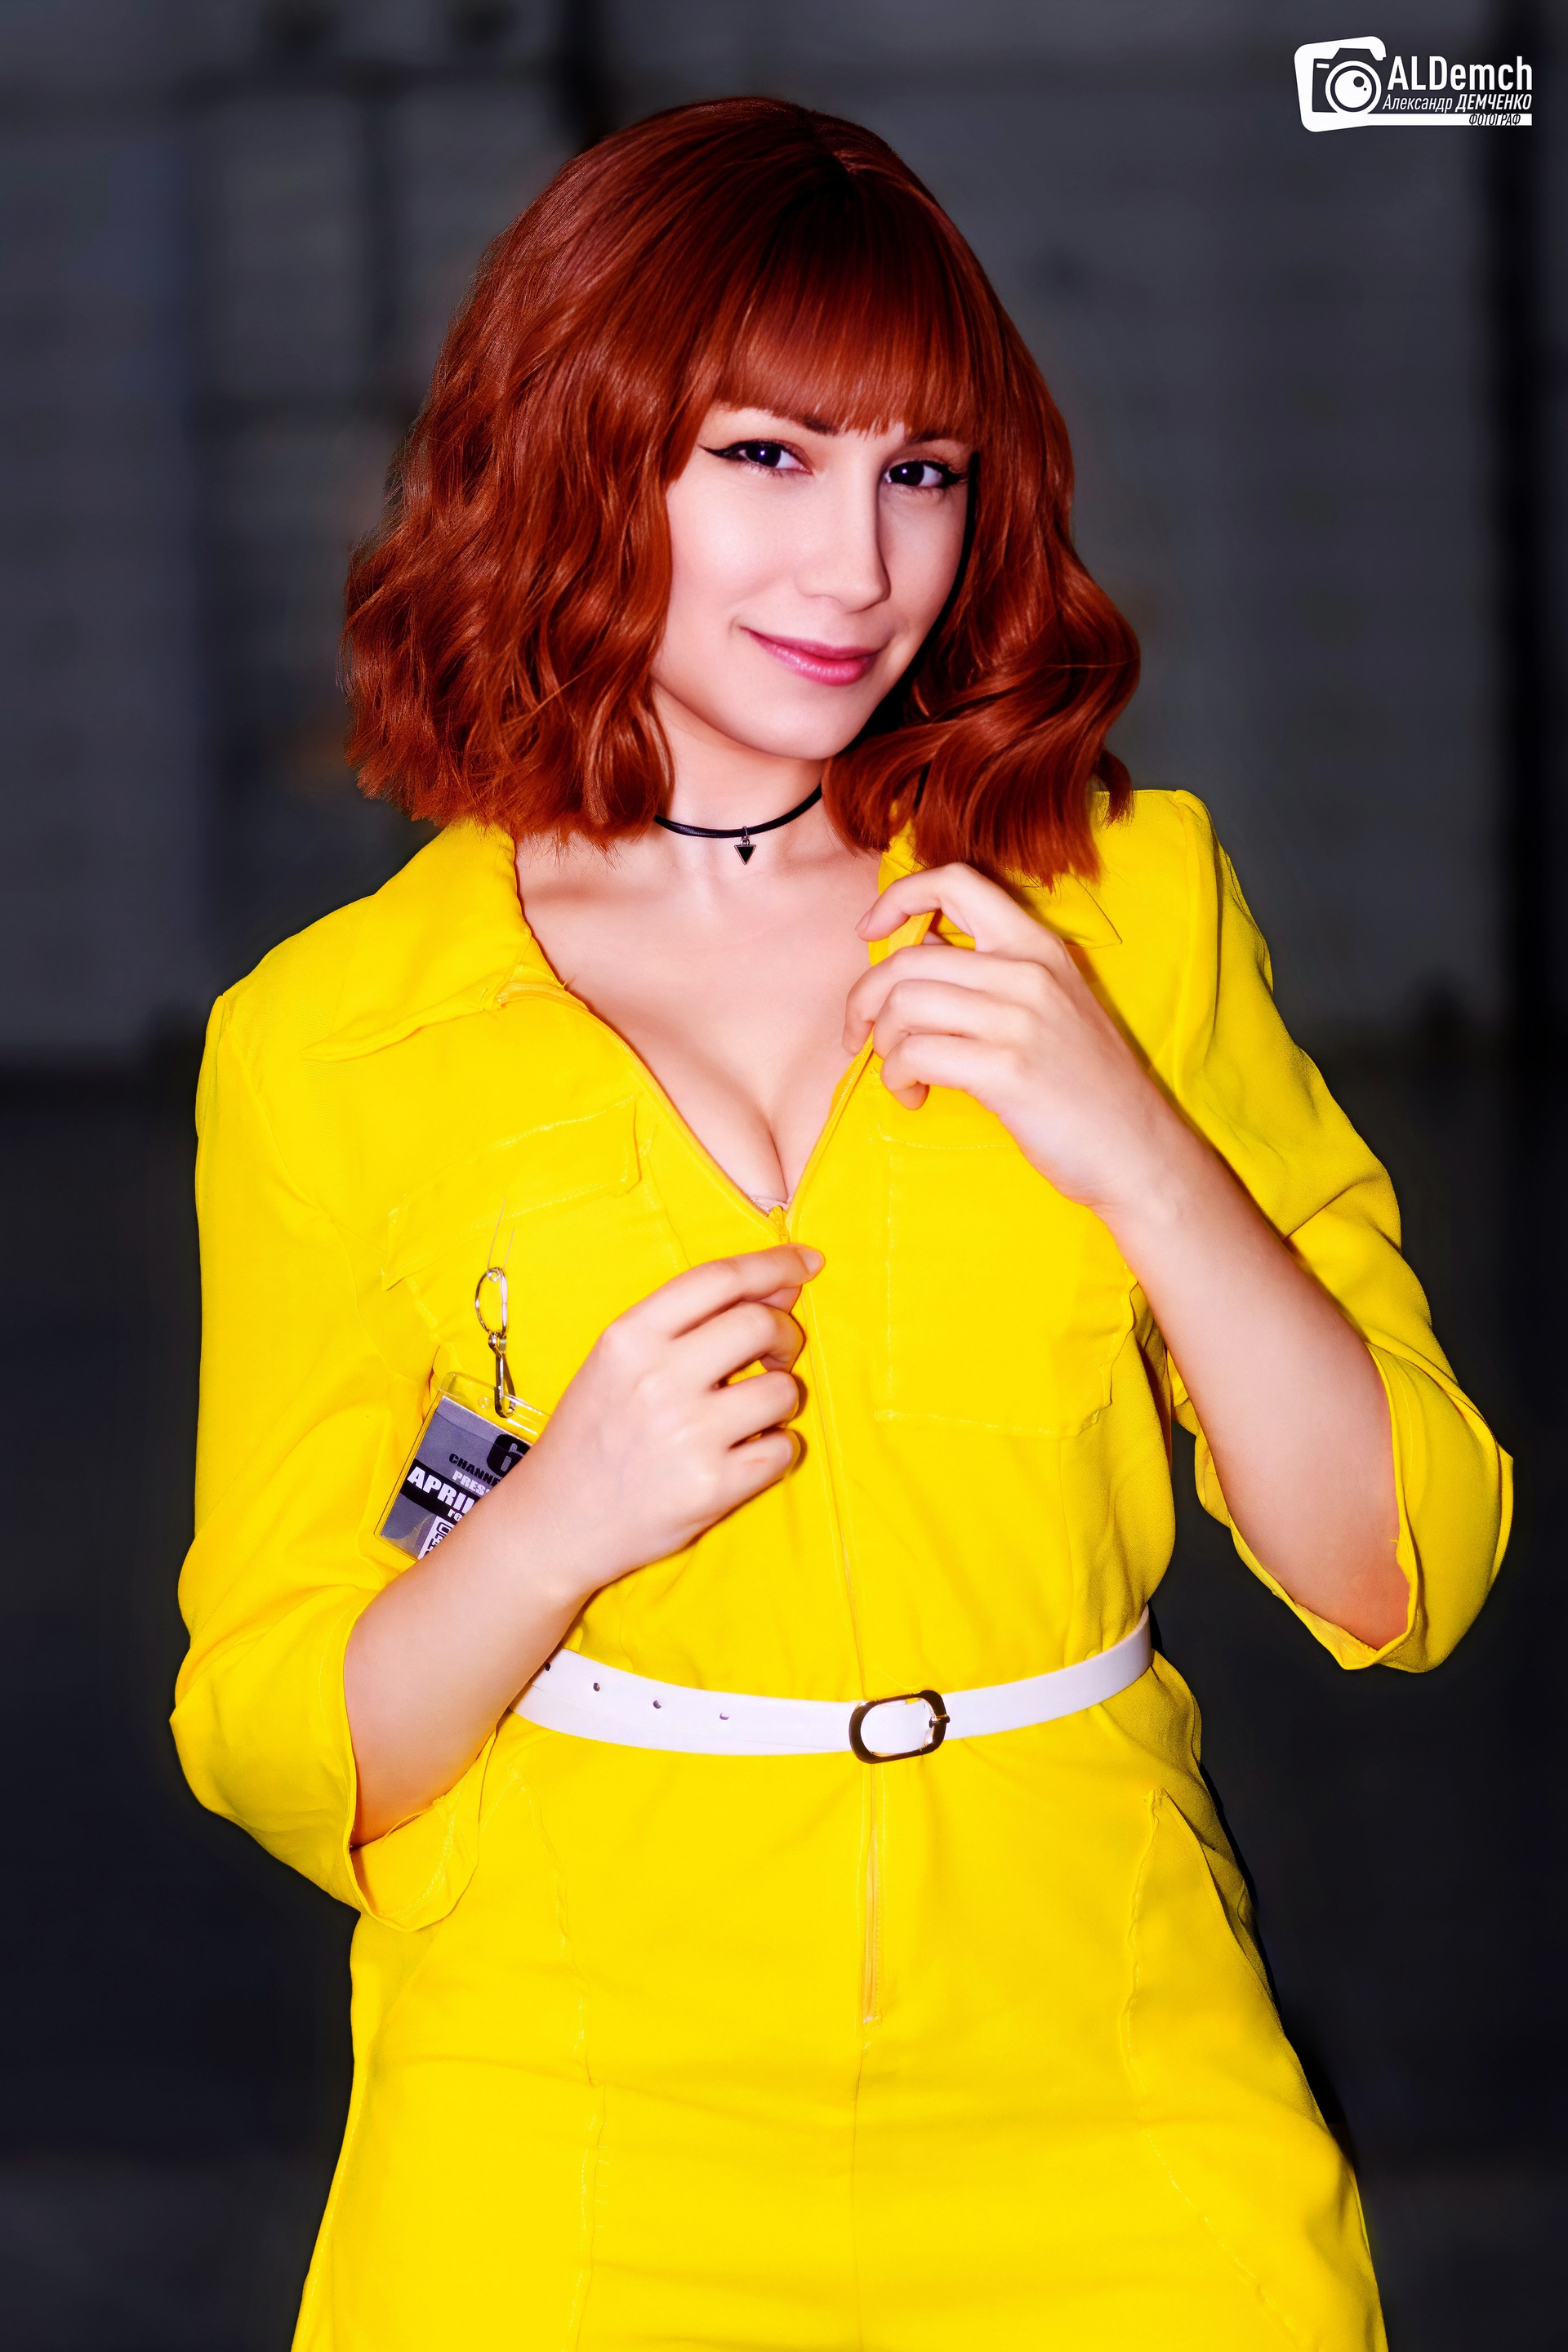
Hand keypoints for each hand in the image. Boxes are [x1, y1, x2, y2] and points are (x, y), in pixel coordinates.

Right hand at [503, 1245, 820, 1606]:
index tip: (806, 1262)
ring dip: (780, 1398)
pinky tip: (743, 1454)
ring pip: (783, 1389)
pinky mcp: (712, 1487)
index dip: (774, 1264)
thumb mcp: (617, 1363)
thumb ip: (689, 1323)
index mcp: (628, 1337)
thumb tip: (780, 1291)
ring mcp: (687, 1434)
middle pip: (760, 1324)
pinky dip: (776, 1448)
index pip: (719, 1278)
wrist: (556, 1522)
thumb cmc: (593, 1435)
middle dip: (785, 1334)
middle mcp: (657, 1378)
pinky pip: (784, 1448)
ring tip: (748, 1415)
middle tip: (775, 1354)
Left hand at [845, 863, 1180, 1222]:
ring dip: (882, 1045)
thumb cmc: (1084, 1083)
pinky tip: (914, 1095)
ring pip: (903, 1006)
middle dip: (864, 1000)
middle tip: (860, 1036)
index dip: (897, 898)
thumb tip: (917, 944)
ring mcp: (1018, 1019)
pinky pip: (915, 1055)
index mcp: (1037, 945)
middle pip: (907, 959)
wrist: (1135, 1148)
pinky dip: (897, 1078)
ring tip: (900, 1074)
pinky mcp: (1006, 1070)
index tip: (868, 933)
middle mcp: (1027, 971)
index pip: (956, 882)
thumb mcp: (1047, 1004)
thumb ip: (986, 970)